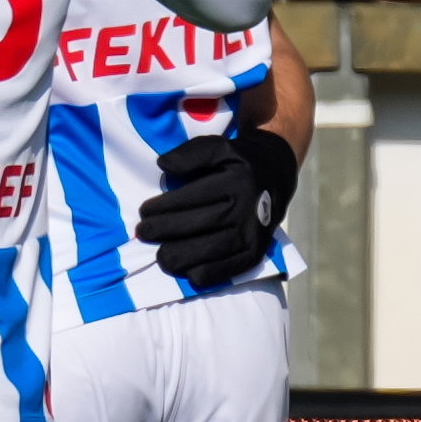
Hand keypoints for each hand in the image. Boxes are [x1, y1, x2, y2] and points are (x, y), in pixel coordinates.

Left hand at [137, 127, 296, 285]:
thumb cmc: (239, 161)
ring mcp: (254, 232)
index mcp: (238, 180)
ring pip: (214, 250)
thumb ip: (190, 154)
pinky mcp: (258, 251)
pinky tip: (189, 272)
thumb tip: (163, 165)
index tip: (143, 211)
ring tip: (161, 256)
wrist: (277, 174)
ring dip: (183, 256)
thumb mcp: (218, 147)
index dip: (165, 206)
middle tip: (143, 232)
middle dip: (166, 230)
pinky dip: (209, 274)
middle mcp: (248, 208)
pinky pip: (232, 268)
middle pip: (201, 224)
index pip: (194, 197)